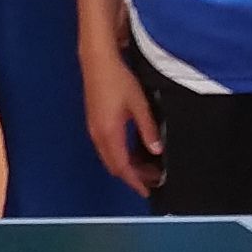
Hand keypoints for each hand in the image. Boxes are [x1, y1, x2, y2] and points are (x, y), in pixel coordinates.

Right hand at [85, 46, 164, 193]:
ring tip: (146, 165)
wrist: (97, 61)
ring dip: (126, 165)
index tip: (147, 190)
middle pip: (114, 165)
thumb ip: (148, 129)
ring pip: (109, 157)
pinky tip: (133, 150)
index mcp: (109, 133)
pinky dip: (120, 154)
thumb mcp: (139, 105)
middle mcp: (98, 134)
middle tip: (152, 178)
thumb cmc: (117, 80)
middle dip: (132, 176)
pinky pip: (106, 147)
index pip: (122, 167)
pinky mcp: (94, 122)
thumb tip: (157, 150)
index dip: (135, 181)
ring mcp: (94, 128)